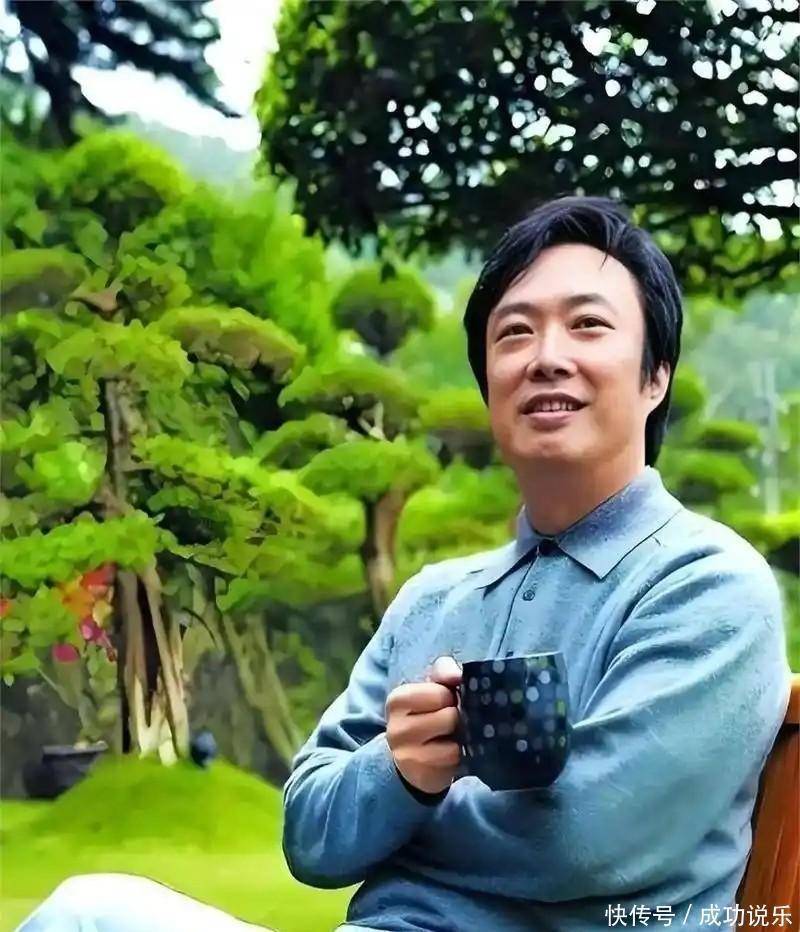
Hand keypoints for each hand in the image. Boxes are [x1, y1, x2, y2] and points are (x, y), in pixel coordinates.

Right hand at [385, 655, 462, 794]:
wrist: (411, 757)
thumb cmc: (426, 714)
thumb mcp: (432, 687)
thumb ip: (444, 671)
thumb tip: (456, 674)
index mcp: (398, 700)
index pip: (440, 693)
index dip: (451, 697)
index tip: (447, 702)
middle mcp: (396, 728)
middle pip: (449, 717)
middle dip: (458, 718)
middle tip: (452, 722)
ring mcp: (405, 755)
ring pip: (452, 742)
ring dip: (460, 739)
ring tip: (451, 737)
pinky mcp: (419, 774)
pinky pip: (453, 761)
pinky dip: (458, 757)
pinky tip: (450, 754)